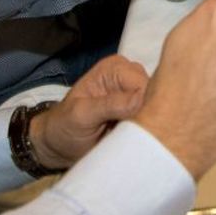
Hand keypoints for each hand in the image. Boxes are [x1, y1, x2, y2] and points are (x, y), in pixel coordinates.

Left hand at [31, 55, 150, 168]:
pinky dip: (149, 129)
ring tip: (135, 137)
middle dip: (150, 114)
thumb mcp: (81, 115)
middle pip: (155, 93)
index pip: (143, 83)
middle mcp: (129, 76)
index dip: (145, 104)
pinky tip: (141, 138)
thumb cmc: (63, 126)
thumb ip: (110, 105)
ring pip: (158, 107)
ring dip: (150, 123)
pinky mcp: (139, 111)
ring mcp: (136, 94)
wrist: (57, 146)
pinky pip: (155, 118)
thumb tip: (140, 99)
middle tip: (135, 134)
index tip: (138, 125)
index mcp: (115, 68)